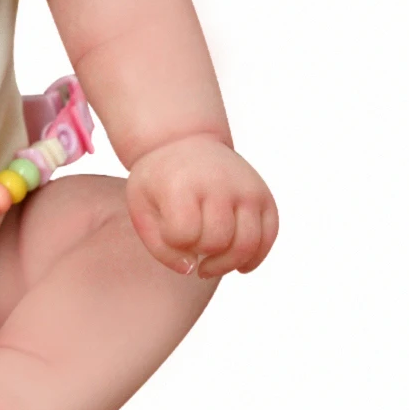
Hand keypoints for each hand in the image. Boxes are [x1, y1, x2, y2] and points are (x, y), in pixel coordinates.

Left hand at [124, 136, 277, 277]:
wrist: (185, 141)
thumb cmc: (159, 179)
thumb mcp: (140, 206)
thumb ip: (158, 246)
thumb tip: (192, 269)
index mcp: (183, 182)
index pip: (183, 234)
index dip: (173, 242)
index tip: (167, 230)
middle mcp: (219, 183)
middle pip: (216, 243)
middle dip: (200, 253)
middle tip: (189, 247)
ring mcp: (246, 188)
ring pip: (247, 245)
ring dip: (227, 264)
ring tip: (209, 264)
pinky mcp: (263, 196)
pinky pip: (268, 237)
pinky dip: (254, 257)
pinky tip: (237, 265)